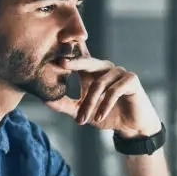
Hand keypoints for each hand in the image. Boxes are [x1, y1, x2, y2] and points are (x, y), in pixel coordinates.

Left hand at [44, 57, 161, 137]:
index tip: (55, 48)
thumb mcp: (82, 111)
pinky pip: (114, 91)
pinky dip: (105, 105)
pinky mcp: (131, 80)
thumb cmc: (107, 115)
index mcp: (92, 71)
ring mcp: (119, 72)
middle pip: (87, 61)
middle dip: (74, 62)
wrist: (131, 127)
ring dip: (89, 103)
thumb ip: (64, 105)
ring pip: (99, 84)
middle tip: (61, 63)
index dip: (69, 49)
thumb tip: (44, 99)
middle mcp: (105, 68)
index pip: (79, 57)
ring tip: (83, 120)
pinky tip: (99, 117)